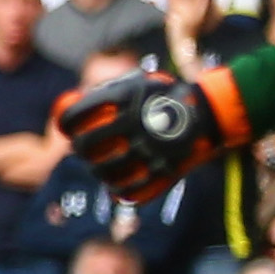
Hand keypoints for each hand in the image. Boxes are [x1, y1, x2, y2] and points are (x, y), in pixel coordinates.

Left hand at [58, 64, 250, 201]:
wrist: (210, 112)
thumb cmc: (168, 95)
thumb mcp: (140, 83)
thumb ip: (110, 92)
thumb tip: (75, 103)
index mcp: (124, 98)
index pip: (78, 113)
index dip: (65, 122)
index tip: (64, 126)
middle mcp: (133, 124)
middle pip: (87, 145)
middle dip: (78, 148)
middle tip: (79, 148)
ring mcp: (148, 150)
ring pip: (103, 170)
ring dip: (95, 170)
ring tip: (96, 167)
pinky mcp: (162, 172)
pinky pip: (129, 189)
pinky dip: (117, 191)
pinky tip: (113, 187)